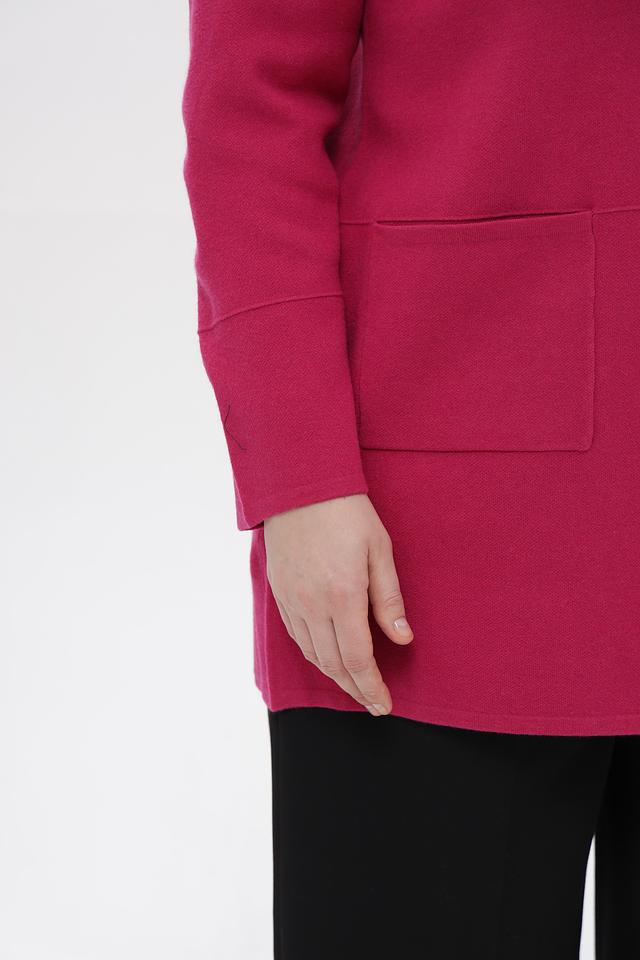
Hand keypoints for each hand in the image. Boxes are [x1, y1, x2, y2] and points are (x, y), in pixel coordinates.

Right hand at [264, 494, 412, 715]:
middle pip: (333, 664)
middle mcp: (313, 605)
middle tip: (373, 704)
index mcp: (343, 596)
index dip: (371, 687)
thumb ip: (389, 599)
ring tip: (354, 685)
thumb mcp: (380, 550)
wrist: (300, 486)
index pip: (358, 659)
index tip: (384, 704)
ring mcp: (292, 600)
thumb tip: (402, 639)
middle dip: (355, 690)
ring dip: (334, 676)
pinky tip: (327, 656)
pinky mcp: (280, 592)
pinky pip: (296, 635)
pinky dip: (314, 653)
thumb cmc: (347, 513)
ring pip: (312, 654)